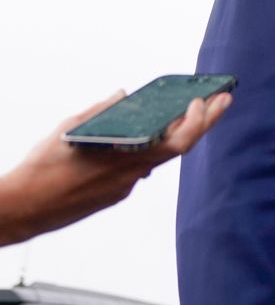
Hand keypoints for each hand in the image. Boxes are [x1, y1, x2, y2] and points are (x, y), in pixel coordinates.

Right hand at [0, 90, 231, 245]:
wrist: (21, 210)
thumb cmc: (42, 167)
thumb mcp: (72, 128)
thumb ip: (103, 111)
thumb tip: (124, 94)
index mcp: (126, 155)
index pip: (177, 141)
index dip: (197, 122)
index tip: (205, 101)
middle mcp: (131, 173)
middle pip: (179, 147)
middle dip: (205, 121)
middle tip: (224, 99)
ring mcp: (125, 187)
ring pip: (158, 157)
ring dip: (175, 133)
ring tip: (191, 110)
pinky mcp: (115, 195)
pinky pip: (138, 167)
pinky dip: (147, 148)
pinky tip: (147, 133)